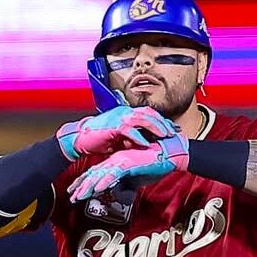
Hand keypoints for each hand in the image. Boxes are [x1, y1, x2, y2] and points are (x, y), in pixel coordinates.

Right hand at [57, 107, 177, 161]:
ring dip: (155, 127)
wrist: (82, 138)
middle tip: (174, 132)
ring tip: (165, 135)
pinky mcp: (113, 126)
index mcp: (127, 113)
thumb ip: (133, 138)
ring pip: (142, 118)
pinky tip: (147, 144)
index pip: (149, 113)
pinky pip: (129, 130)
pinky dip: (139, 137)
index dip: (162, 121)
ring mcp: (119, 117)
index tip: (173, 129)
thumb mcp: (121, 138)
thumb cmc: (100, 138)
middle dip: (163, 122)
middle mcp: (124, 112)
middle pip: (149, 113)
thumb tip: (145, 143)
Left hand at [67, 134, 190, 202]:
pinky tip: (95, 189)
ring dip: (88, 187)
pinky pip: (113, 174)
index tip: (77, 193)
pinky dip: (103, 182)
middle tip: (71, 196)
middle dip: (81, 187)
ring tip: (78, 196)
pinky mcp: (128, 162)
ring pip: (100, 175)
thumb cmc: (158, 164)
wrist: (172, 154)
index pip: (97, 174)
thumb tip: (121, 192)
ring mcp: (121, 161)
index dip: (86, 184)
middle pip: (94, 174)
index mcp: (117, 162)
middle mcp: (116, 160)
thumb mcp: (139, 177)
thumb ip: (128, 183)